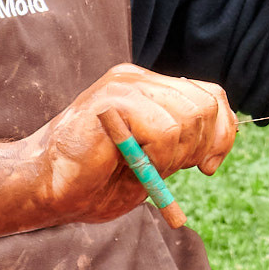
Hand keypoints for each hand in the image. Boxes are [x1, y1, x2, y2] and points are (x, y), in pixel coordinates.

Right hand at [4, 64, 234, 230]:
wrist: (46, 190)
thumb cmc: (94, 183)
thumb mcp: (153, 164)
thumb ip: (183, 146)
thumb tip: (218, 145)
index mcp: (149, 90)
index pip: (210, 95)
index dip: (222, 132)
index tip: (208, 166)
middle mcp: (138, 80)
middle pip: (205, 104)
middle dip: (201, 146)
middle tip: (172, 170)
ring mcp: (124, 85)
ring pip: (189, 116)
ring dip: (174, 155)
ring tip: (142, 166)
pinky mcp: (113, 99)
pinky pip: (166, 129)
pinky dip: (159, 156)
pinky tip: (132, 162)